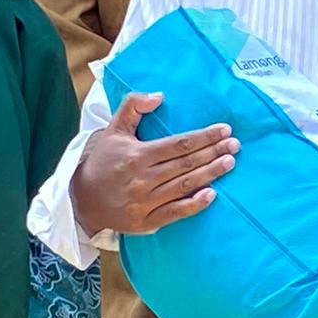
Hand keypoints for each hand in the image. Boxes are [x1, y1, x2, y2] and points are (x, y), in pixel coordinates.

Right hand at [73, 91, 233, 238]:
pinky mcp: (147, 221)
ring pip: (184, 186)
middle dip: (213, 152)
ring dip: (210, 174)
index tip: (224, 129)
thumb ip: (133, 106)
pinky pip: (175, 212)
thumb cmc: (102, 162)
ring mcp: (145, 202)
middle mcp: (143, 178)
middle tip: (235, 144)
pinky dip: (194, 204)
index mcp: (137, 155)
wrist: (82, 200)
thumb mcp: (113, 129)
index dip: (204, 136)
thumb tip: (159, 96)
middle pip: (186, 164)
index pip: (178, 144)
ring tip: (230, 162)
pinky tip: (212, 194)